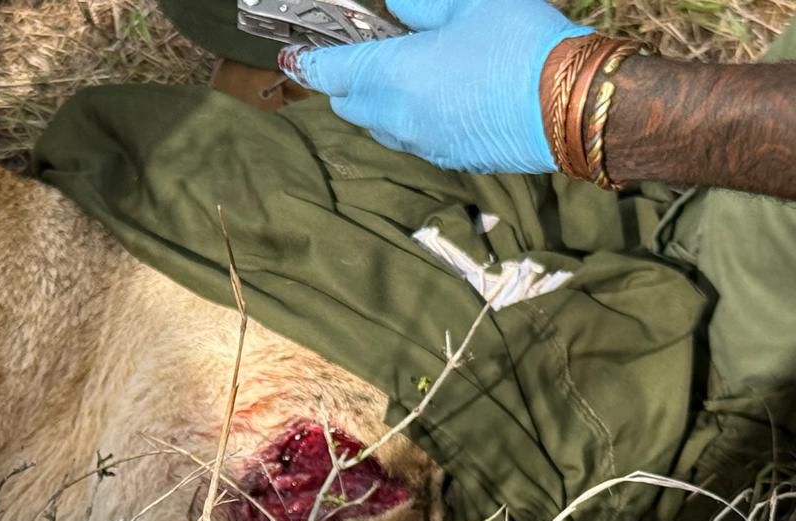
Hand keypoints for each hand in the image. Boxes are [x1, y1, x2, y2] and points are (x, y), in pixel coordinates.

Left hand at [277, 0, 592, 173]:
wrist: (575, 106)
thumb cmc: (520, 44)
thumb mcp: (469, 3)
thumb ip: (422, 6)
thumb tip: (396, 9)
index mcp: (392, 78)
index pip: (331, 73)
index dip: (307, 62)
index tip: (292, 56)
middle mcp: (399, 120)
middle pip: (349, 106)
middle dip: (344, 82)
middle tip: (360, 53)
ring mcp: (424, 145)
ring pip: (379, 127)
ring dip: (377, 104)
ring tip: (400, 74)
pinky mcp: (451, 159)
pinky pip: (412, 139)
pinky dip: (408, 119)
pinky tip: (436, 97)